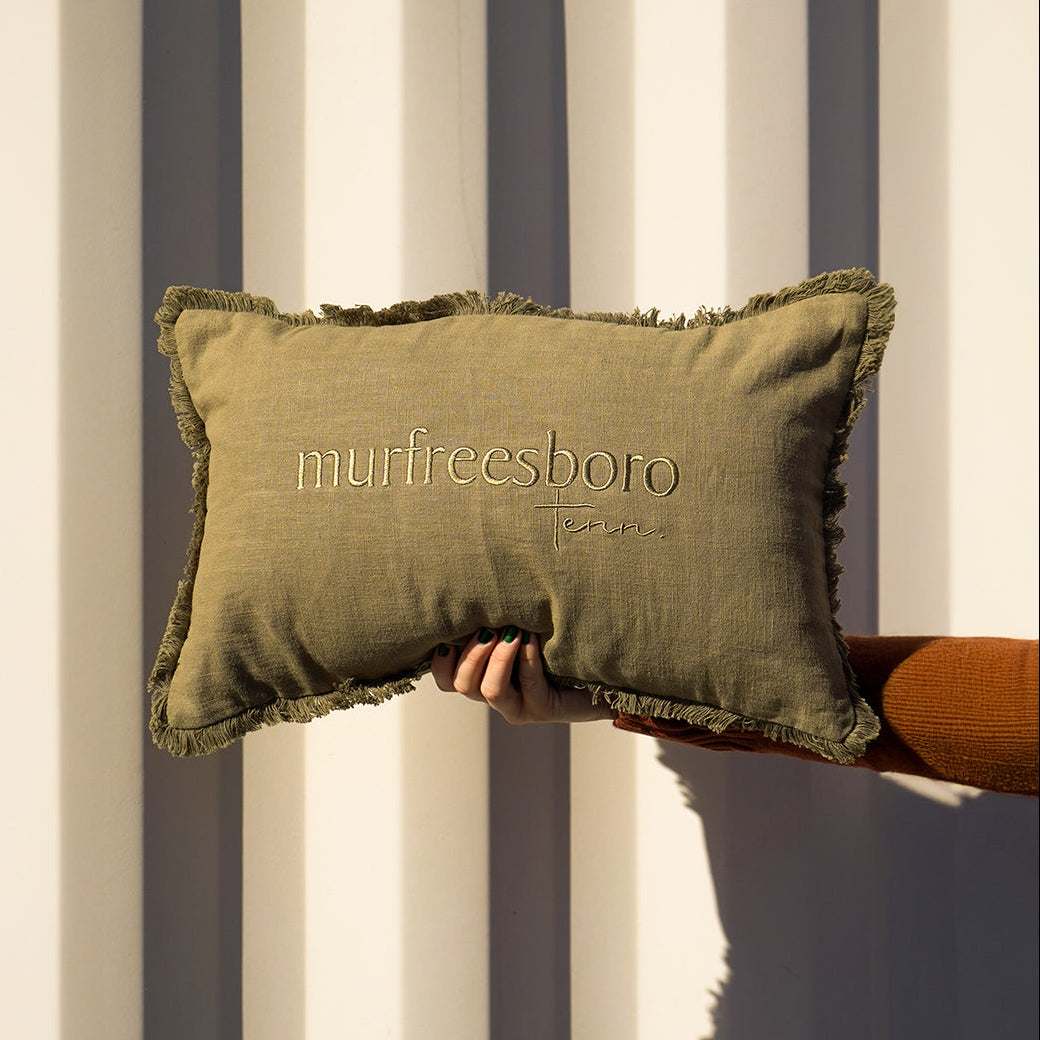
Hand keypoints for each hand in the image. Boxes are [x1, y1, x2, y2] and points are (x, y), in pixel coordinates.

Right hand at [430, 627, 617, 724]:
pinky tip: (531, 637)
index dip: (441, 663)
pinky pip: (529, 685)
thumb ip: (497, 623)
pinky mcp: (542, 710)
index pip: (447, 681)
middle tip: (489, 628)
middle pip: (462, 685)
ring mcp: (518, 708)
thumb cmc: (554, 643)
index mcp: (483, 679)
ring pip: (490, 691)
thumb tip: (475, 590)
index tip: (448, 637)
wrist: (600, 674)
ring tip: (511, 632)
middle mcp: (497, 696)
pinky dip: (526, 658)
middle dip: (472, 654)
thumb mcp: (519, 631)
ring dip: (497, 658)